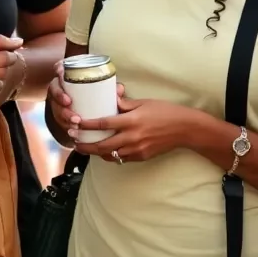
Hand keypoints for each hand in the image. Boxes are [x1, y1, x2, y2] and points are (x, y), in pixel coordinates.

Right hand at [47, 60, 124, 137]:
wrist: (86, 105)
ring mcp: (57, 101)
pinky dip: (65, 126)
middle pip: (55, 89)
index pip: (59, 68)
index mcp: (68, 76)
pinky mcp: (59, 114)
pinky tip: (72, 132)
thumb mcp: (102, 86)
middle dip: (60, 97)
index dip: (58, 69)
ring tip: (75, 122)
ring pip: (55, 107)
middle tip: (69, 103)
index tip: (62, 73)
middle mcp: (60, 87)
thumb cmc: (96, 90)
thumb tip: (119, 89)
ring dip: (63, 115)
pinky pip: (58, 120)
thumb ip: (110, 87)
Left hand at [71, 94, 195, 162]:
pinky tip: (104, 150)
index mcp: (131, 121)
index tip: (75, 123)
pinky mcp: (141, 157)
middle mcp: (132, 137)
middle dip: (85, 144)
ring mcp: (136, 149)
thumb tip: (111, 98)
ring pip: (110, 154)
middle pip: (102, 145)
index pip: (103, 123)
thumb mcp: (144, 103)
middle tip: (73, 140)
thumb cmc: (165, 111)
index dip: (87, 124)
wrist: (184, 129)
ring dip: (96, 152)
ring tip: (84, 147)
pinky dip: (111, 155)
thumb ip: (126, 104)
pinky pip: (121, 158)